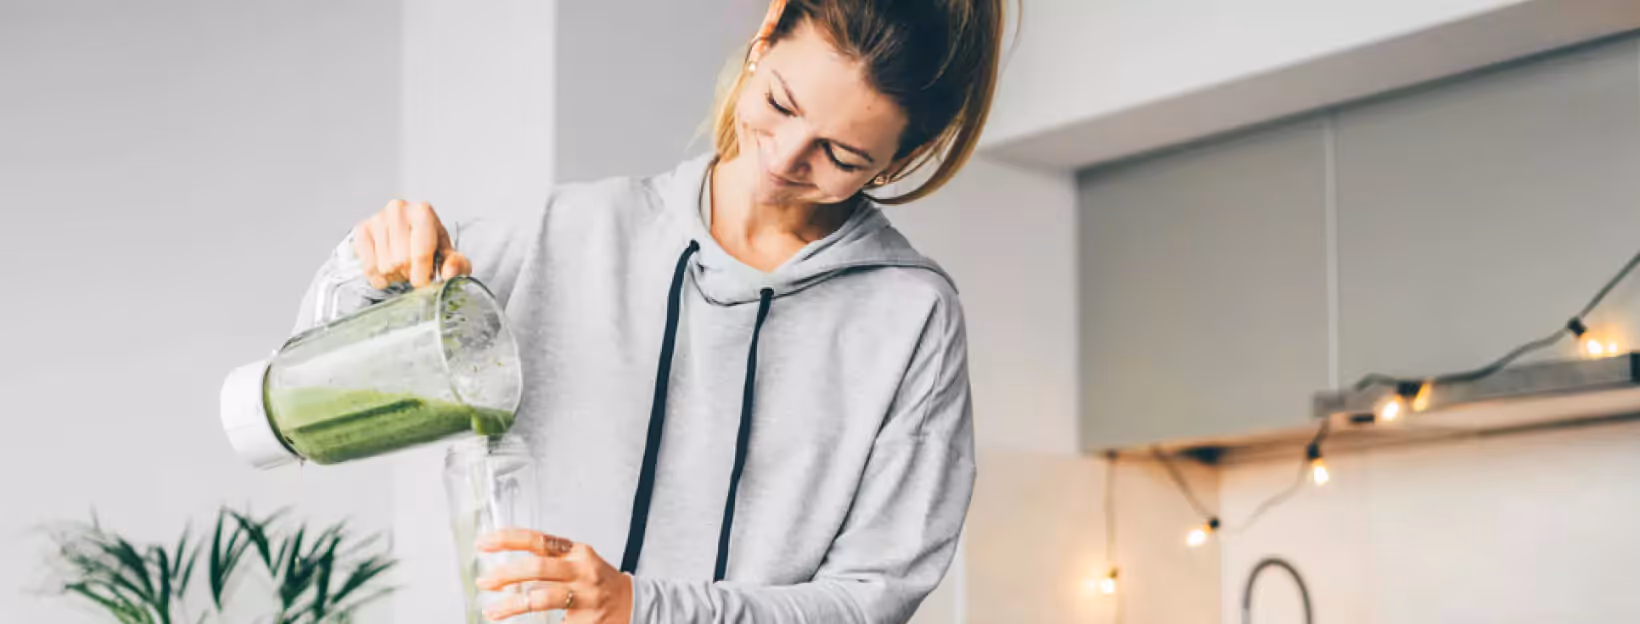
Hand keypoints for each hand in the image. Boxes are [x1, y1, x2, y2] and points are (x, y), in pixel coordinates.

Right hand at [352, 199, 471, 288]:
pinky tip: (387, 269)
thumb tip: (449, 273)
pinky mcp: (362, 229)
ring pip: (384, 266)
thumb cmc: (431, 244)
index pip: (421, 254)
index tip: (424, 281)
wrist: (411, 232)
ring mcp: (377, 218)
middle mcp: (398, 209)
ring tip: (401, 266)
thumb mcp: (449, 254)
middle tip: (413, 269)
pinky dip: (378, 276)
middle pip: (401, 261)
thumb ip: (456, 264)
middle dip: (409, 273)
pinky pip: (368, 266)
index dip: (423, 275)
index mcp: (423, 212)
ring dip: (394, 275)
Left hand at [474, 528, 632, 623]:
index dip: (508, 540)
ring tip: (492, 611)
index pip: (538, 539)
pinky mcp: (586, 620)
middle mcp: (582, 571)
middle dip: (505, 574)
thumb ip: (550, 559)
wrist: (632, 604)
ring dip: (510, 605)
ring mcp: (585, 597)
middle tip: (484, 582)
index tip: (484, 543)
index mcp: (577, 552)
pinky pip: (552, 623)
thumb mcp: (578, 561)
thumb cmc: (597, 582)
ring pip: (540, 598)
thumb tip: (506, 568)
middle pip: (537, 567)